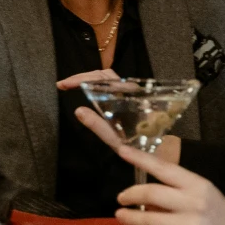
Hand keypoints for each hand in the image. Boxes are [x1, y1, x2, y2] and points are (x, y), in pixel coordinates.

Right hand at [63, 77, 179, 166]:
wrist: (162, 150)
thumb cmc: (140, 146)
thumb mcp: (115, 139)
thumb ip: (97, 125)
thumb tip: (78, 110)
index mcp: (126, 95)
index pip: (101, 78)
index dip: (81, 78)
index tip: (63, 84)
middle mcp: (129, 90)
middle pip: (103, 75)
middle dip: (82, 76)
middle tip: (64, 84)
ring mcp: (130, 93)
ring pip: (107, 79)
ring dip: (88, 79)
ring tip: (72, 86)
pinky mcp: (130, 98)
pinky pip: (112, 86)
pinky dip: (96, 85)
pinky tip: (87, 91)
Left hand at [74, 109, 224, 224]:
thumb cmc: (224, 221)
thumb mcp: (208, 196)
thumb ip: (182, 191)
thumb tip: (148, 190)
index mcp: (200, 185)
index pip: (165, 168)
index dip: (141, 159)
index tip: (121, 151)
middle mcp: (195, 203)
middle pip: (151, 193)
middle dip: (129, 195)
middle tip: (120, 198)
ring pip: (149, 219)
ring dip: (130, 217)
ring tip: (121, 216)